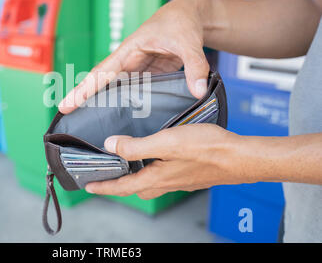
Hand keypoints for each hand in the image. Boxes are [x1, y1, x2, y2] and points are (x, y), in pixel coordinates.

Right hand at [59, 0, 210, 113]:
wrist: (188, 16)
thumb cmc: (181, 22)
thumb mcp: (189, 42)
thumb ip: (194, 66)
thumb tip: (198, 92)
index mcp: (129, 50)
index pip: (102, 72)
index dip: (83, 89)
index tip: (66, 104)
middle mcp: (128, 62)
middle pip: (101, 84)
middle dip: (83, 99)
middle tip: (65, 118)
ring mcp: (137, 71)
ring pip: (114, 90)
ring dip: (101, 105)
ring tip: (87, 126)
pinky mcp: (147, 76)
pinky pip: (131, 93)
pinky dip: (123, 106)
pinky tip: (120, 122)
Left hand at [84, 124, 256, 198]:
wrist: (241, 158)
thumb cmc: (207, 149)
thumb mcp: (166, 142)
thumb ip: (136, 146)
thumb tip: (111, 146)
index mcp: (156, 178)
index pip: (122, 187)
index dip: (104, 186)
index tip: (89, 186)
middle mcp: (166, 183)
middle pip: (136, 188)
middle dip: (120, 184)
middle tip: (108, 175)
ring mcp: (180, 181)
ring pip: (151, 182)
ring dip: (137, 176)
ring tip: (130, 162)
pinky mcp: (190, 175)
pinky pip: (165, 176)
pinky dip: (154, 170)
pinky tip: (159, 157)